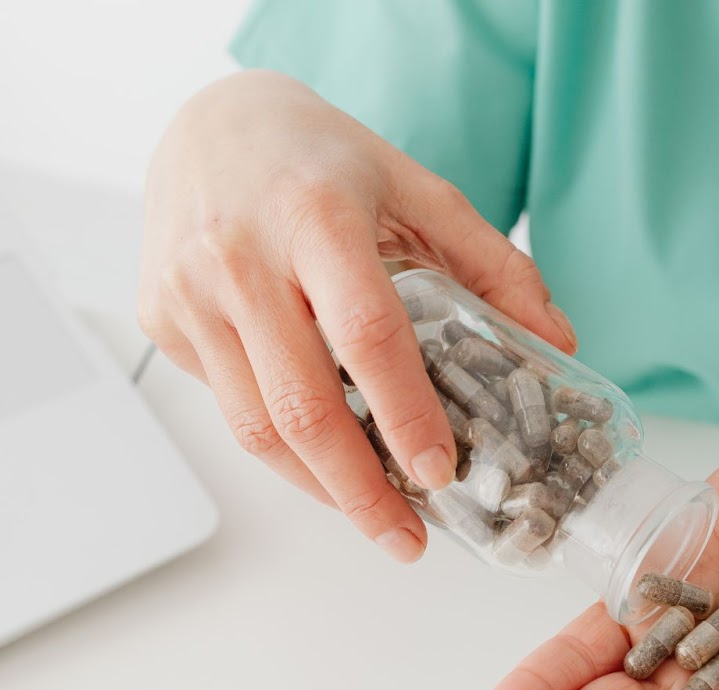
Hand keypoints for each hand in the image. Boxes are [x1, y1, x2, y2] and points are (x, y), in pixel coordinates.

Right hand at [138, 70, 577, 561]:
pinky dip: (281, 450)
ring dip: (319, 488)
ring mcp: (188, 292)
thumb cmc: (322, 161)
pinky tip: (325, 462)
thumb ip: (492, 264)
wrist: (210, 120)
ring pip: (254, 427)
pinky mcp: (161, 320)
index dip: (405, 413)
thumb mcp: (418, 189)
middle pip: (300, 406)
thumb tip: (557, 342)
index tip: (439, 473)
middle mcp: (239, 255)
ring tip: (374, 517)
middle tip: (407, 539)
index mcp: (317, 216)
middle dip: (359, 493)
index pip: (367, 334)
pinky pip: (227, 408)